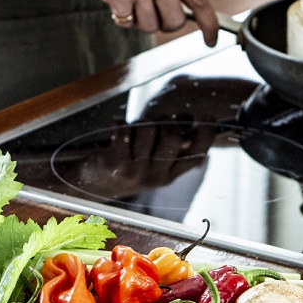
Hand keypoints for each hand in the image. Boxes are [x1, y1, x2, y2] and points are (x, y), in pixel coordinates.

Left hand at [67, 120, 217, 196]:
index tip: (208, 117)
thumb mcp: (155, 165)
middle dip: (165, 120)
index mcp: (170, 175)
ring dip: (141, 121)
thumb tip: (191, 125)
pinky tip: (117, 128)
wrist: (94, 185)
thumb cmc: (129, 167)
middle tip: (158, 120)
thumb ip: (173, 149)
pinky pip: (123, 130)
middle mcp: (155, 176)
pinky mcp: (114, 163)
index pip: (197, 154)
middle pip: (172, 137)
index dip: (206, 134)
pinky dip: (120, 124)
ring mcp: (134, 171)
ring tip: (135, 128)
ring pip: (147, 129)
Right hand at [69, 0, 220, 46]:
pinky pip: (126, 23)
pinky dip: (120, 17)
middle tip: (151, 13)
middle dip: (165, 25)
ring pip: (150, 26)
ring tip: (129, 0)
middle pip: (176, 21)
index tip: (211, 39)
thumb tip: (182, 14)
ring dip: (139, 21)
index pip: (199, 0)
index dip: (210, 24)